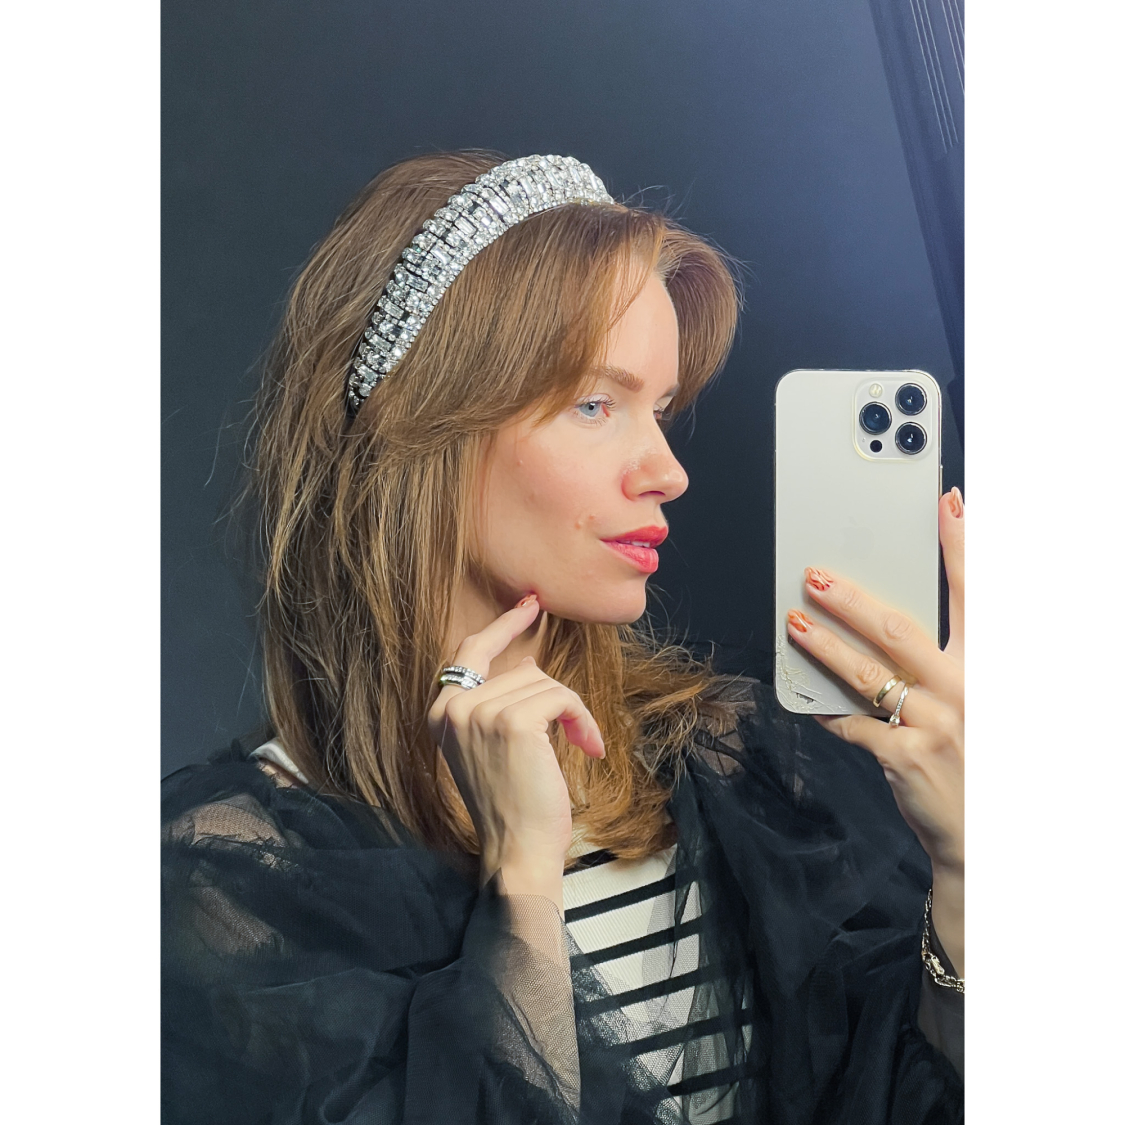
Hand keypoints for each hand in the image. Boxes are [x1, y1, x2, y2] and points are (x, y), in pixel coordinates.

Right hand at [427, 595, 604, 907]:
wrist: (517, 851)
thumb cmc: (512, 805)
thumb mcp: (494, 748)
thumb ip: (498, 704)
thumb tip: (527, 663)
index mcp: (441, 714)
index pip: (470, 651)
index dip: (503, 626)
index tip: (531, 605)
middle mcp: (453, 709)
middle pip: (522, 671)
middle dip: (555, 701)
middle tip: (574, 735)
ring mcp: (480, 714)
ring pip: (545, 684)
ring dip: (572, 714)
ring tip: (579, 746)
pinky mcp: (514, 723)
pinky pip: (562, 698)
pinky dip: (583, 720)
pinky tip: (588, 747)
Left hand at [786, 488, 964, 971]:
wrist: (983, 836)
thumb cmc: (973, 756)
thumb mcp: (974, 700)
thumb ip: (941, 661)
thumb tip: (886, 620)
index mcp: (984, 667)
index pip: (974, 596)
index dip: (960, 546)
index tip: (945, 503)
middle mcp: (964, 690)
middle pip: (900, 629)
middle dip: (851, 598)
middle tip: (814, 576)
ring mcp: (934, 725)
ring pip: (866, 673)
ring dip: (824, 645)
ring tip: (794, 622)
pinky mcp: (903, 758)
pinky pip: (852, 724)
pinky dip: (826, 709)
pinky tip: (806, 696)